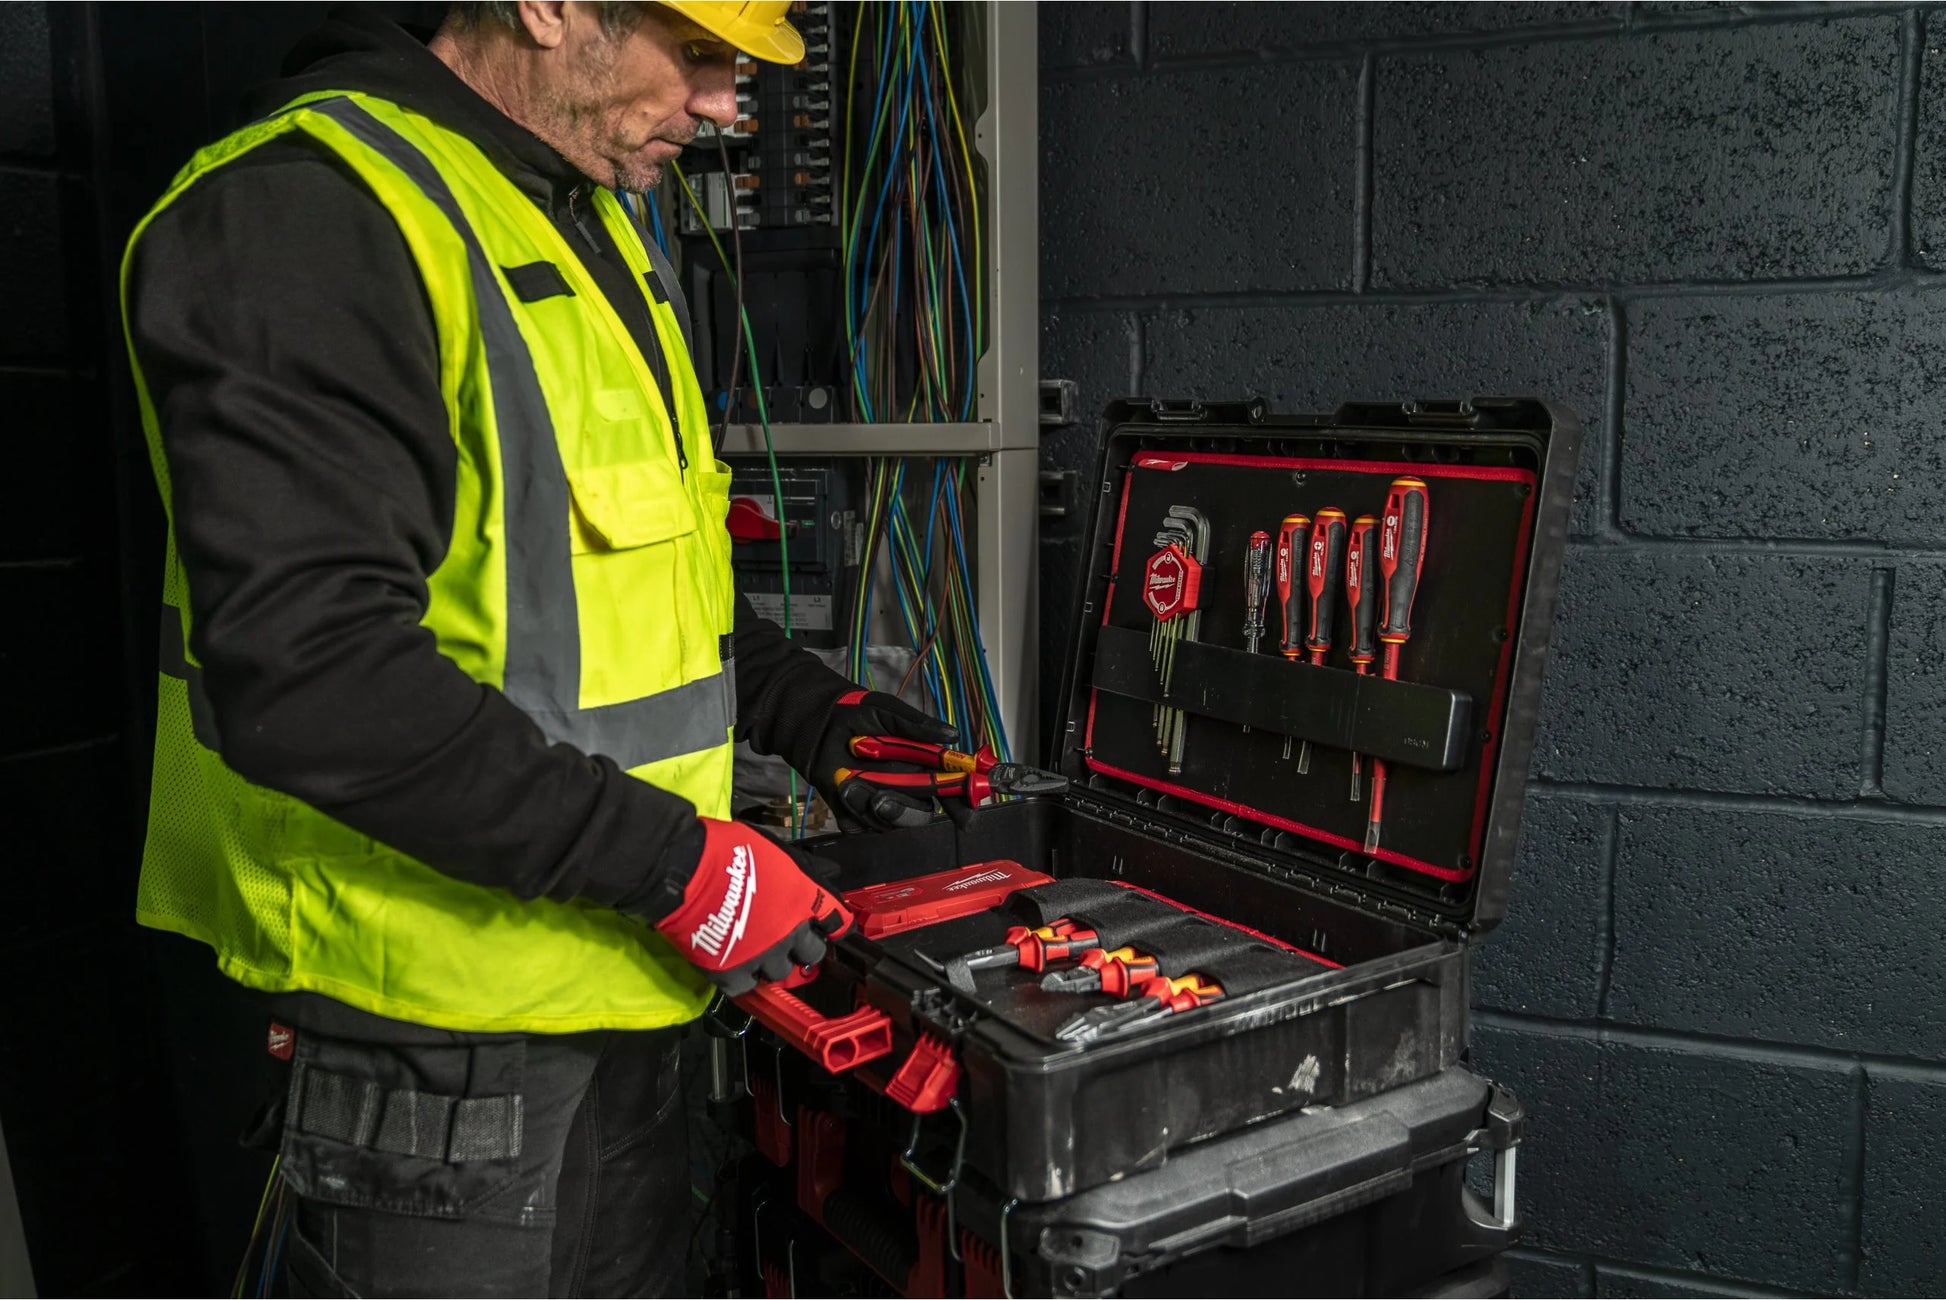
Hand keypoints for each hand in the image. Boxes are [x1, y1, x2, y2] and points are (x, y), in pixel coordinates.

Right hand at [654, 818, 851, 996]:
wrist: (685, 871)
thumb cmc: (726, 849)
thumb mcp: (773, 850)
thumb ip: (794, 873)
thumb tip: (807, 880)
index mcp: (802, 899)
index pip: (836, 921)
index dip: (833, 925)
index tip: (827, 928)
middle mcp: (790, 932)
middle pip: (813, 954)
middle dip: (805, 948)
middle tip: (790, 943)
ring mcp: (762, 956)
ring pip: (781, 973)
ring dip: (773, 964)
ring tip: (759, 954)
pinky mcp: (732, 973)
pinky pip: (747, 987)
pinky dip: (743, 979)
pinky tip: (736, 967)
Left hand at [804, 689, 958, 829]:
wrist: (817, 722)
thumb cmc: (856, 714)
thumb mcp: (888, 712)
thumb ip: (918, 726)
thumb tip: (953, 735)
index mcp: (922, 766)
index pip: (951, 790)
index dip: (962, 805)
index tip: (966, 815)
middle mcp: (905, 787)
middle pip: (919, 815)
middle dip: (903, 812)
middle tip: (882, 799)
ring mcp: (880, 801)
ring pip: (887, 823)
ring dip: (868, 804)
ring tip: (850, 780)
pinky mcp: (854, 811)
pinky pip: (859, 824)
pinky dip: (850, 808)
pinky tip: (841, 785)